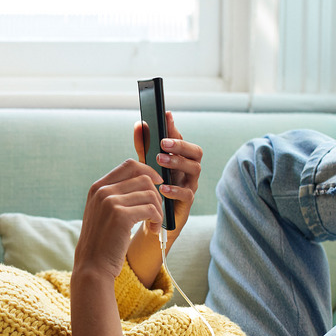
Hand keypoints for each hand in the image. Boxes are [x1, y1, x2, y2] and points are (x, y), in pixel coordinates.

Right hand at [73, 159, 164, 281]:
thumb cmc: (102, 242)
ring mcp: (110, 202)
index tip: (158, 183)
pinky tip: (153, 231)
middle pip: (143, 178)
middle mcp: (102, 191)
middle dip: (156, 195)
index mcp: (97, 188)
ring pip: (150, 194)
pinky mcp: (121, 216)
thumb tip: (145, 180)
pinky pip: (151, 209)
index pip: (129, 165)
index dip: (148, 171)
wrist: (93, 266)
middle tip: (156, 213)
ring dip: (158, 210)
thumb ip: (116, 195)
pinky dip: (157, 220)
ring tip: (155, 224)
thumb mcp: (102, 213)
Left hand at [133, 111, 202, 241]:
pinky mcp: (187, 203)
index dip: (174, 128)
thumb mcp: (145, 166)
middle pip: (196, 152)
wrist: (152, 220)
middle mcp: (188, 170)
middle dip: (181, 145)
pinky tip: (162, 188)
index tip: (165, 115)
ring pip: (195, 169)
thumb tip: (139, 124)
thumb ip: (143, 147)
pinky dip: (175, 189)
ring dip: (178, 162)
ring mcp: (190, 185)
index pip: (181, 139)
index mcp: (180, 159)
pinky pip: (187, 194)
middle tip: (163, 143)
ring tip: (160, 160)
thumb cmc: (151, 189)